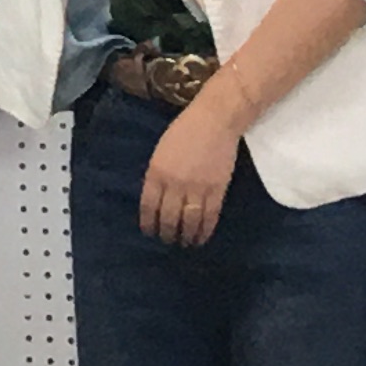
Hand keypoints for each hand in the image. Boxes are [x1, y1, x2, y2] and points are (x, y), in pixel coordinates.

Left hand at [138, 89, 242, 245]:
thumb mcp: (160, 152)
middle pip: (168, 217)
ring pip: (189, 221)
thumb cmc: (184, 131)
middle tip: (167, 241)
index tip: (149, 232)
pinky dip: (205, 230)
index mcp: (156, 172)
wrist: (214, 122)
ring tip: (185, 243)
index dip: (149, 223)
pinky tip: (201, 237)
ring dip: (186, 236)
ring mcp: (196, 189)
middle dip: (167, 233)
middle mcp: (174, 184)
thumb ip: (157, 175)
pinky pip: (209, 217)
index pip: (149, 206)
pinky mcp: (216, 191)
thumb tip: (156, 197)